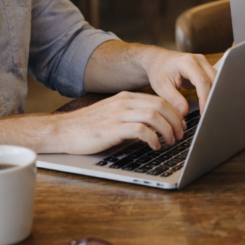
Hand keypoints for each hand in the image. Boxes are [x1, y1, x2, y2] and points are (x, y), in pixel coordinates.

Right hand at [52, 91, 188, 153]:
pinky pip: (141, 130)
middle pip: (161, 106)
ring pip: (154, 116)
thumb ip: (133, 116)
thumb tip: (156, 126)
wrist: (63, 131)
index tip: (181, 125)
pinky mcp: (112, 128)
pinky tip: (155, 146)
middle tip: (180, 135)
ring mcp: (118, 114)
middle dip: (176, 121)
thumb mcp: (114, 116)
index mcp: (126, 97)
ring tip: (171, 141)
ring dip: (168, 130)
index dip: (175, 113)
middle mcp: (124, 102)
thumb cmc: (89, 127)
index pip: (159, 100)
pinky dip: (153, 138)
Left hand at [141, 49, 216, 116]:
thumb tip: (185, 112)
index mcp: (187, 62)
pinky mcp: (205, 68)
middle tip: (208, 114)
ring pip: (217, 80)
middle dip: (212, 98)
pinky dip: (212, 91)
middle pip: (213, 80)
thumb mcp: (161, 87)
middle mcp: (199, 60)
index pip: (202, 81)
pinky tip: (208, 102)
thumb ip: (174, 99)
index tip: (204, 112)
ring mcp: (204, 63)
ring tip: (208, 110)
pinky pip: (213, 80)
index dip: (205, 98)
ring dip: (214, 95)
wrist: (157, 59)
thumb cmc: (158, 70)